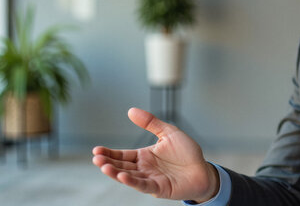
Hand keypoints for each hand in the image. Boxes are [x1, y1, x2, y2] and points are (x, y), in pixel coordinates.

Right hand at [92, 108, 219, 201]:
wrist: (203, 169)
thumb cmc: (187, 152)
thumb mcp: (168, 132)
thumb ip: (151, 123)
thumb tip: (131, 110)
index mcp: (144, 155)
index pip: (122, 155)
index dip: (109, 153)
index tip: (96, 150)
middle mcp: (144, 168)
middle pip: (121, 166)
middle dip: (108, 163)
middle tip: (96, 158)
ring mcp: (150, 179)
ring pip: (129, 176)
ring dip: (115, 172)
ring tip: (104, 167)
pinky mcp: (159, 188)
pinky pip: (143, 185)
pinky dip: (132, 181)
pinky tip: (122, 176)